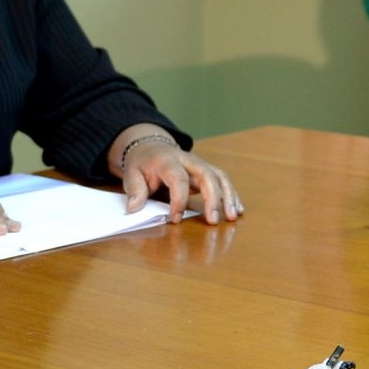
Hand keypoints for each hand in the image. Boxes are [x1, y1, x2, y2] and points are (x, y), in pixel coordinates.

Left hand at [112, 129, 242, 224]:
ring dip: (228, 197)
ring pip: (220, 177)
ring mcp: (201, 165)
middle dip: (213, 198)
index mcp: (168, 161)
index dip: (179, 200)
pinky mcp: (208, 171)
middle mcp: (188, 160)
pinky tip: (237, 210)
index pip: (178, 179)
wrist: (151, 147)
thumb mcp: (131, 174)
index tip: (175, 219)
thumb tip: (134, 208)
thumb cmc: (142, 164)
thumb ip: (134, 190)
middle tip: (213, 221)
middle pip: (207, 175)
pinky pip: (223, 181)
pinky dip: (232, 196)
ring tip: (232, 217)